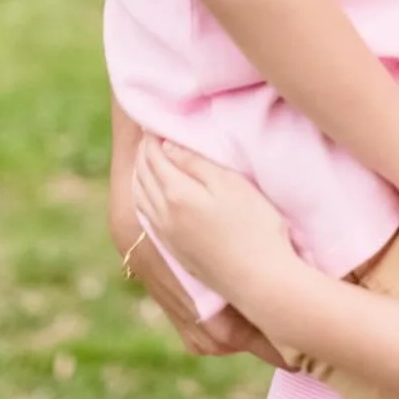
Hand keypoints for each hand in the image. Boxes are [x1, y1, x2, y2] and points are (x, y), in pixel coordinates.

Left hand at [133, 137, 303, 319]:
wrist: (259, 279)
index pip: (154, 157)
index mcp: (175, 194)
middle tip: (147, 132)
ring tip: (146, 157)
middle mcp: (164, 216)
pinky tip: (150, 195)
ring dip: (140, 174)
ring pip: (141, 198)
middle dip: (143, 152)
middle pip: (144, 176)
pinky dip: (143, 197)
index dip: (152, 135)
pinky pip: (147, 216)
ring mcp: (168, 236)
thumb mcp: (229, 183)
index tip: (154, 118)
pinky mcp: (176, 251)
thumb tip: (168, 145)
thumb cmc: (252, 224)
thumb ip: (196, 163)